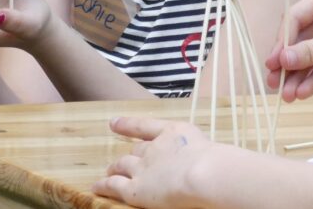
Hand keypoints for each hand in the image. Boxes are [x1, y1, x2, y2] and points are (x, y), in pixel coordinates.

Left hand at [93, 117, 216, 208]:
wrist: (204, 173)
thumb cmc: (216, 162)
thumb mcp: (210, 150)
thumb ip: (200, 153)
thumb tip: (203, 162)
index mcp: (173, 133)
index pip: (146, 126)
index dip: (129, 125)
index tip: (114, 122)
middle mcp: (154, 148)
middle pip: (136, 150)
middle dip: (129, 154)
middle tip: (121, 160)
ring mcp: (143, 168)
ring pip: (122, 166)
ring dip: (114, 169)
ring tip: (108, 172)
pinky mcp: (136, 189)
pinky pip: (114, 186)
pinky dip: (103, 185)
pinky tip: (96, 187)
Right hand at [265, 0, 312, 100]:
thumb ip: (312, 51)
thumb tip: (281, 59)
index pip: (296, 17)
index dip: (282, 40)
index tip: (273, 63)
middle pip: (299, 40)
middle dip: (288, 62)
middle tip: (273, 83)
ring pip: (309, 57)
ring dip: (298, 76)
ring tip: (287, 96)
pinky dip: (312, 81)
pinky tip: (303, 94)